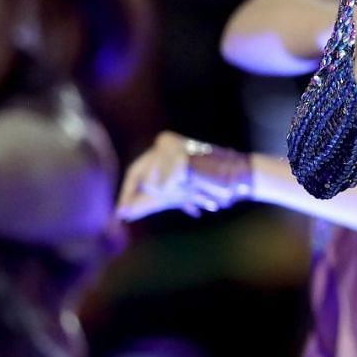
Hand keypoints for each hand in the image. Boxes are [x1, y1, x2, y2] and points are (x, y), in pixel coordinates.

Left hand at [118, 132, 250, 220]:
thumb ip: (146, 202)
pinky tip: (197, 191)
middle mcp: (164, 142)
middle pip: (137, 174)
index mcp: (161, 146)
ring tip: (191, 196)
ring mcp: (173, 147)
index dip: (126, 192)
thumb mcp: (171, 194)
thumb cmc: (204, 185)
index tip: (119, 213)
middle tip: (122, 215)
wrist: (237, 178)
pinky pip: (168, 186)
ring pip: (153, 184)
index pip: (135, 170)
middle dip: (130, 197)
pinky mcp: (182, 158)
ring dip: (167, 195)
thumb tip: (121, 214)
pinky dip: (178, 193)